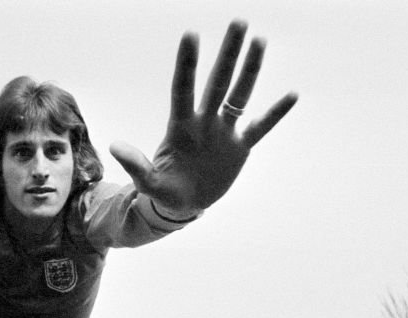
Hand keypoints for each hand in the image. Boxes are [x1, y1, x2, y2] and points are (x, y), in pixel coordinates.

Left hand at [109, 21, 297, 215]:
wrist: (183, 206)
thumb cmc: (163, 191)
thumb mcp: (148, 183)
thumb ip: (136, 166)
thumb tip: (115, 147)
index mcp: (180, 127)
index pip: (183, 89)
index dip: (187, 64)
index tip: (191, 34)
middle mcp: (204, 122)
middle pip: (217, 81)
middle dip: (228, 53)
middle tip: (238, 21)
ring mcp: (223, 133)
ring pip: (239, 95)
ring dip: (250, 69)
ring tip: (259, 40)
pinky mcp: (239, 148)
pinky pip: (260, 127)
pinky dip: (275, 113)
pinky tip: (292, 94)